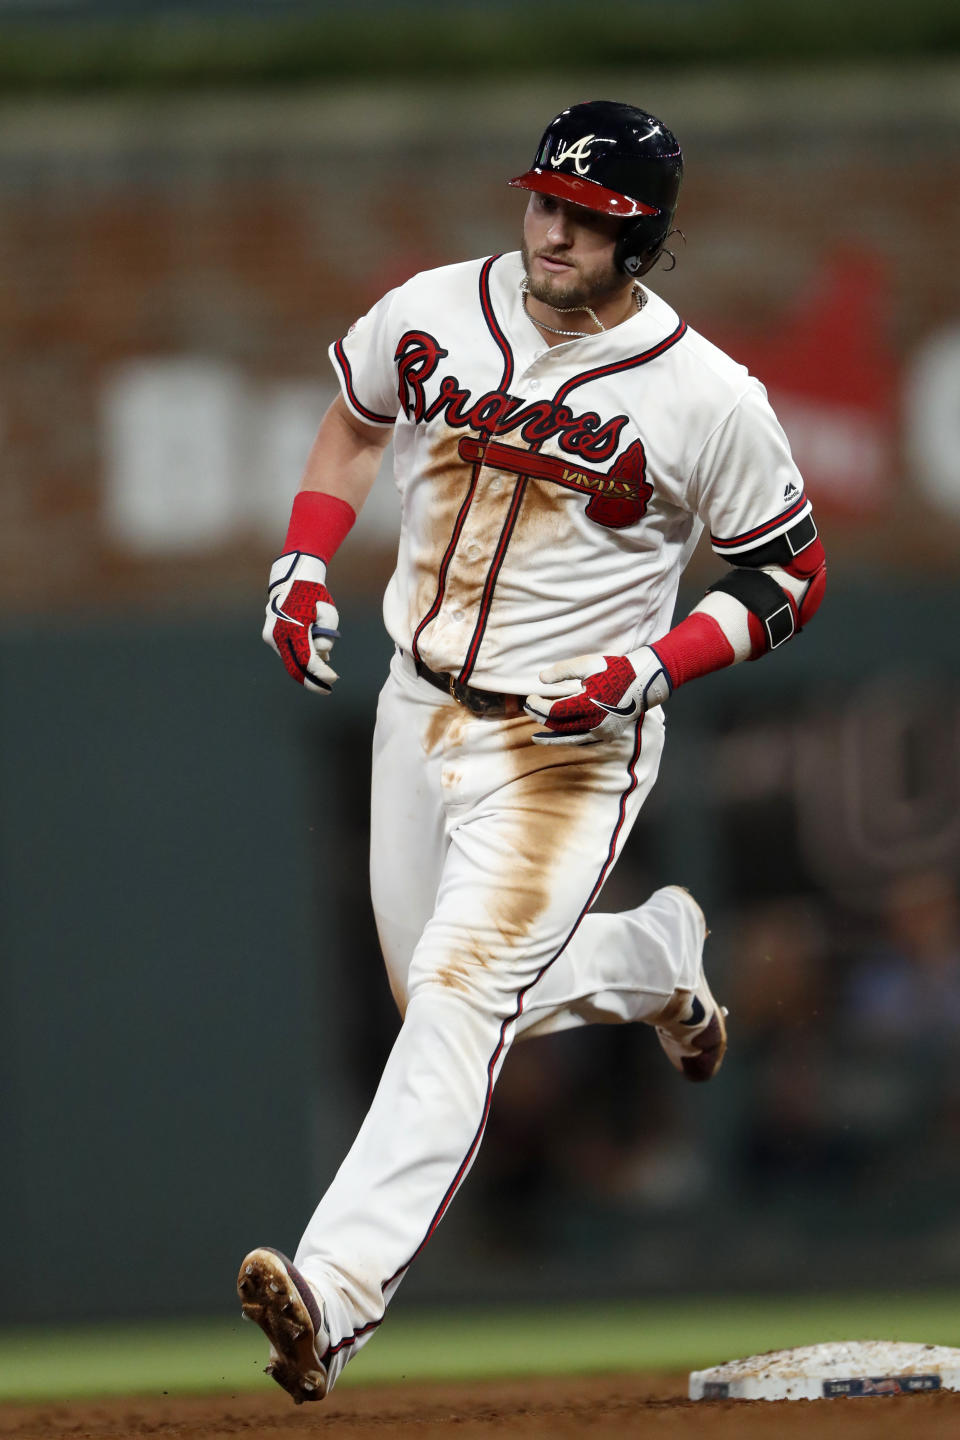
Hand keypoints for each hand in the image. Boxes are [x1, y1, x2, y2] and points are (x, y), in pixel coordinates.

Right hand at [263, 553, 339, 693]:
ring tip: (324, 671)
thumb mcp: (328, 613)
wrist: (292, 579)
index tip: (333, 680)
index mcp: (293, 627)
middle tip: (326, 690)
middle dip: (311, 681)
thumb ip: (327, 636)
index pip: (307, 660)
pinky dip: (298, 658)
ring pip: (289, 661)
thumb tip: (323, 656)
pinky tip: (313, 658)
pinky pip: (285, 653)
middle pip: (294, 667)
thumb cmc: (314, 595)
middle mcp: (278, 634)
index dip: (320, 673)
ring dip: (306, 668)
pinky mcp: (269, 635)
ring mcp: (271, 635)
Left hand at [524, 647, 670, 745]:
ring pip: (570, 739)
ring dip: (552, 738)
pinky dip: (569, 738)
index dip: (537, 706)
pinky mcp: (607, 736)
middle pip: (559, 726)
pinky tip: (559, 736)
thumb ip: (562, 671)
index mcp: (587, 704)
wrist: (643, 682)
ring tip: (536, 739)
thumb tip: (541, 679)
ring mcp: (601, 732)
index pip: (553, 711)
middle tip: (529, 710)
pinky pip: (583, 740)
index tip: (530, 698)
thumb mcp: (587, 664)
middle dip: (540, 719)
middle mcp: (594, 722)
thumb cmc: (614, 670)